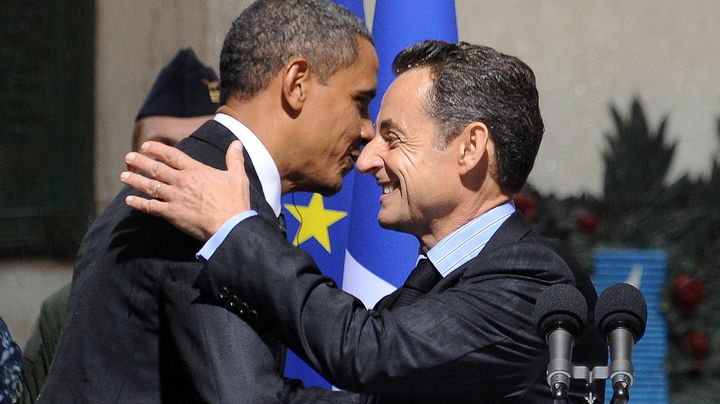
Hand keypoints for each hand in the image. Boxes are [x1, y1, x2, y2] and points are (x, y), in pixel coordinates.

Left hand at [120, 140, 250, 240]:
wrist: (230, 225)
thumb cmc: (234, 202)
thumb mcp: (238, 177)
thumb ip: (234, 159)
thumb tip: (236, 143)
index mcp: (196, 170)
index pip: (172, 155)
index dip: (157, 149)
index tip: (146, 146)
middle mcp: (182, 181)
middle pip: (156, 168)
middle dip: (140, 162)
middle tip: (128, 158)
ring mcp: (175, 197)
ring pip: (150, 186)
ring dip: (135, 180)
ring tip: (123, 176)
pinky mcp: (172, 214)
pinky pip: (151, 207)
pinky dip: (139, 203)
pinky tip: (129, 200)